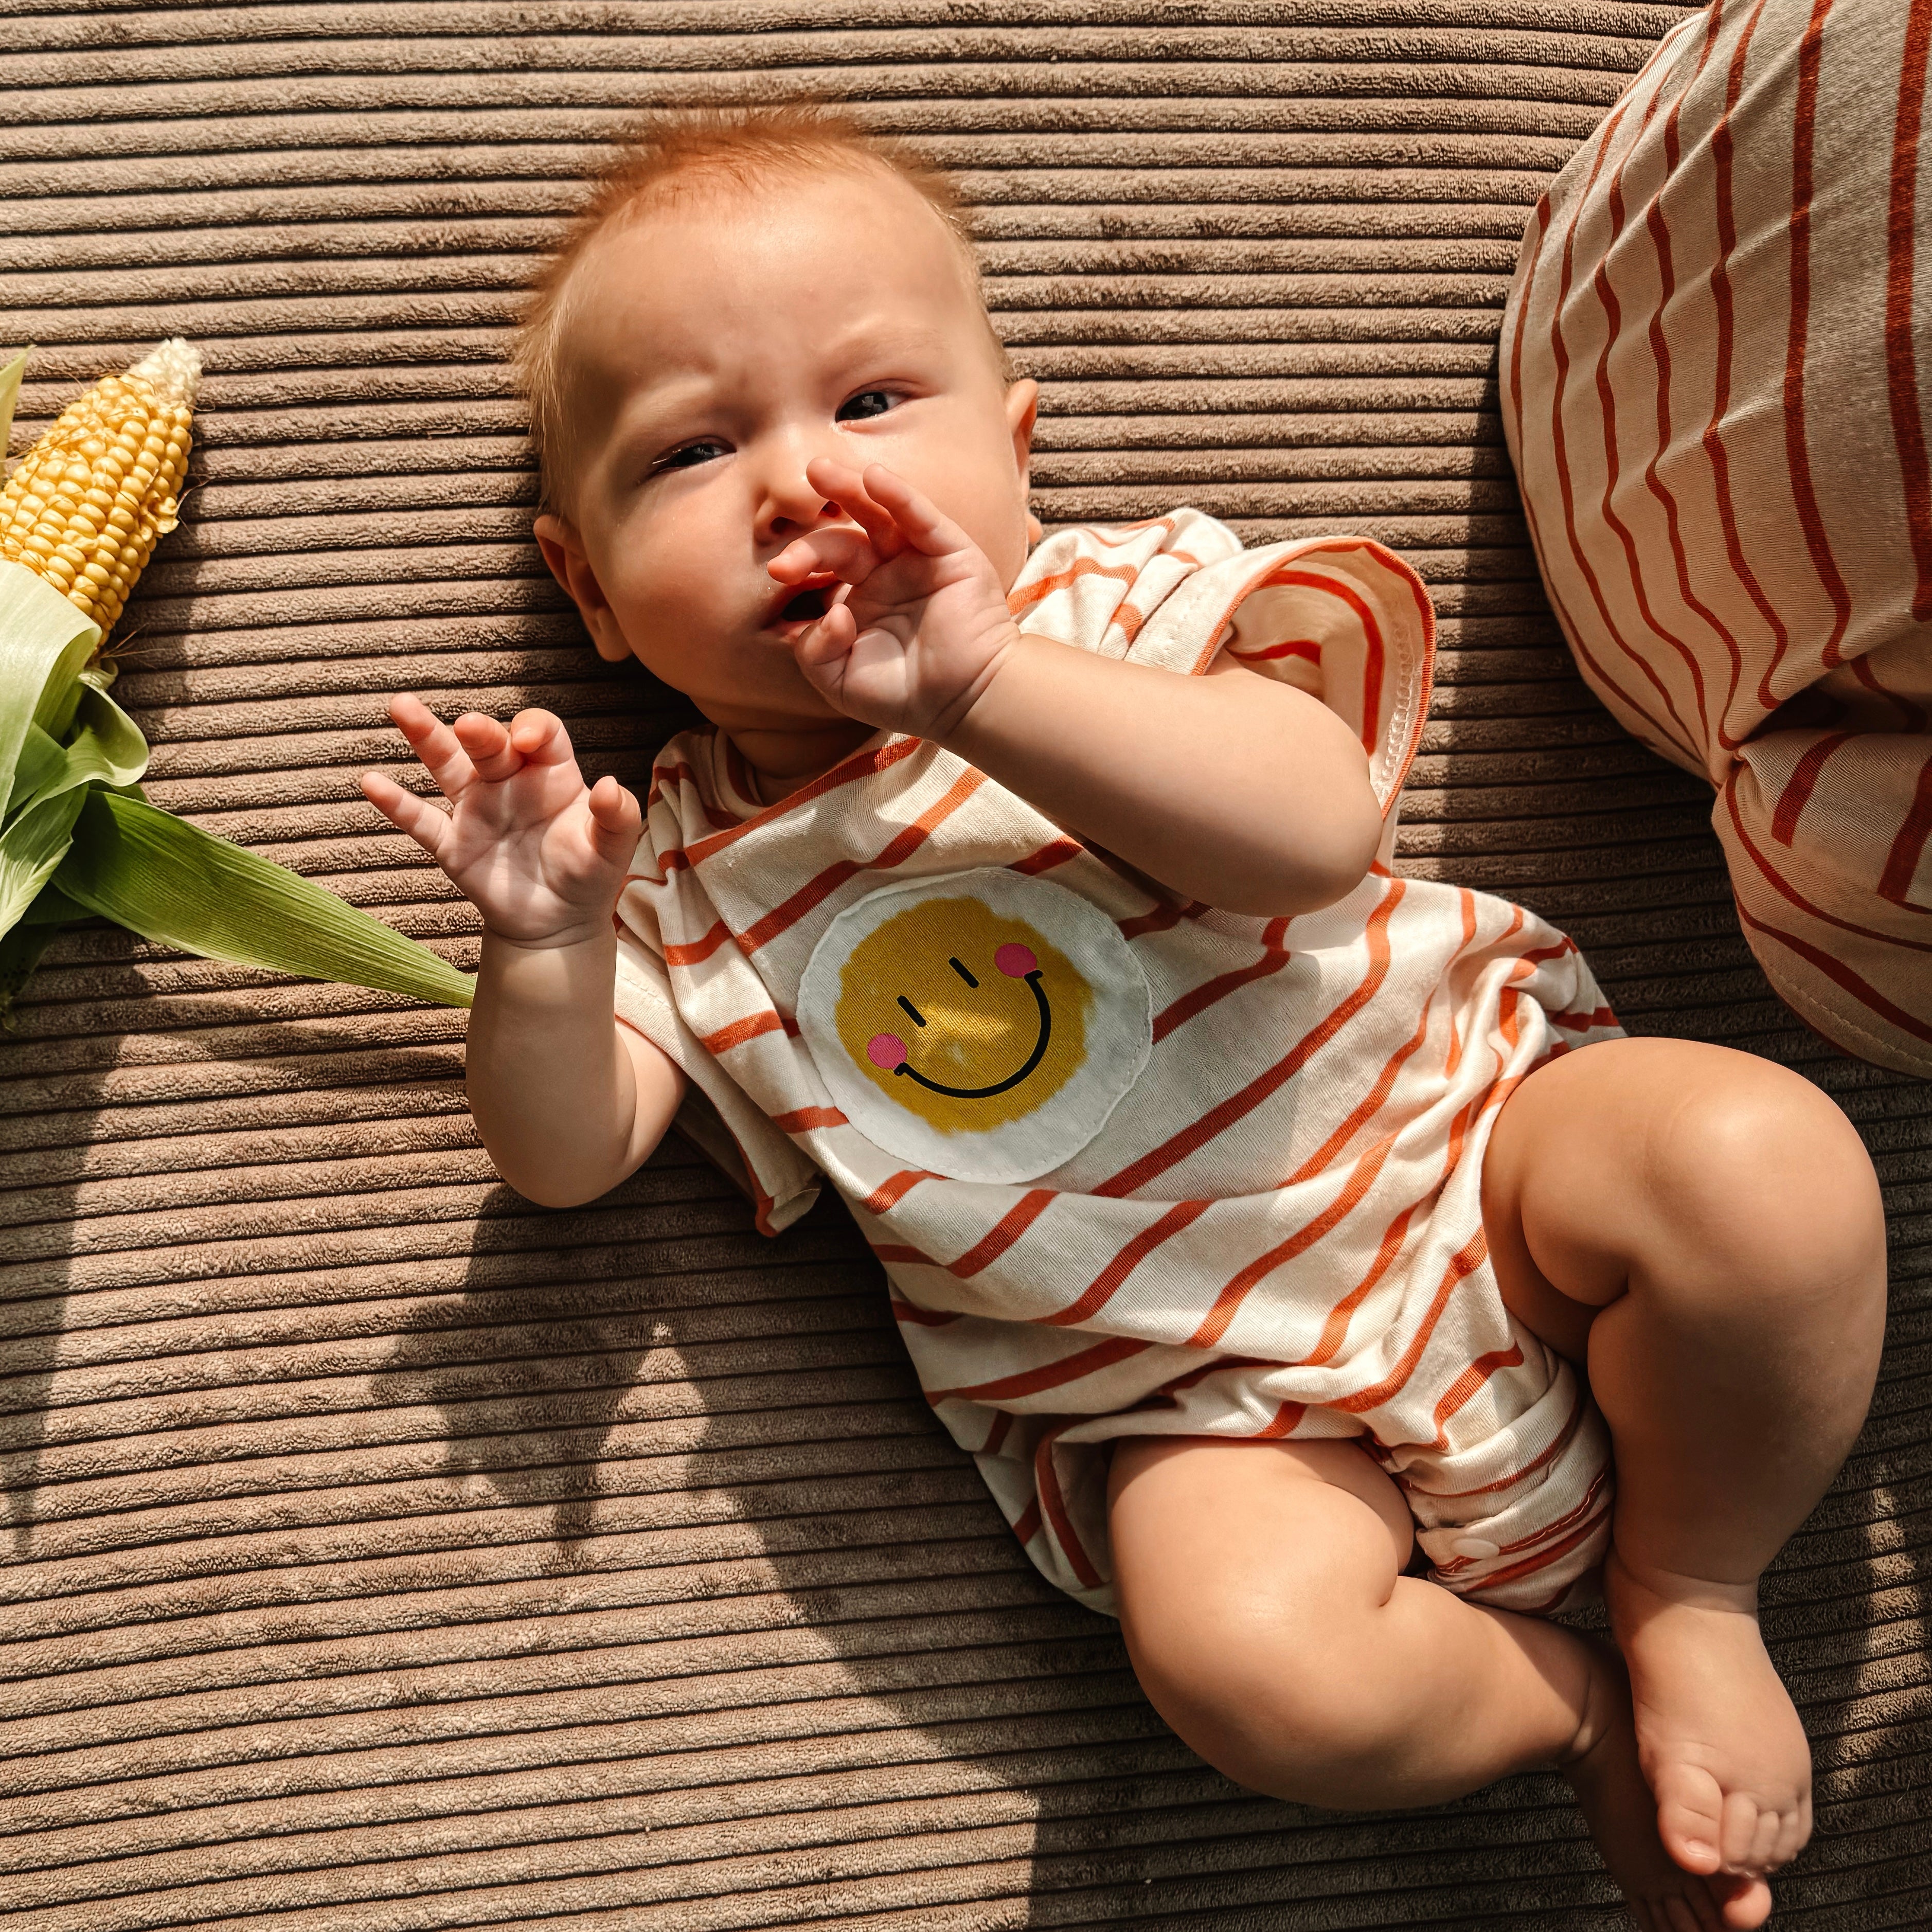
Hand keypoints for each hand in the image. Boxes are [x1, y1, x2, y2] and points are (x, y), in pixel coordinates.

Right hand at [360, 696, 642, 947]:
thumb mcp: (613, 849)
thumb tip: (611, 787)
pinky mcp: (452, 844)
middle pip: (490, 743)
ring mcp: (476, 809)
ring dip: (425, 737)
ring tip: (402, 707)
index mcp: (550, 773)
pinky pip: (421, 820)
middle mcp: (509, 781)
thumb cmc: (588, 876)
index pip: (540, 733)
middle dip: (481, 733)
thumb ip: (618, 818)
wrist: (558, 923)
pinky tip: (371, 782)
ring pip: (447, 766)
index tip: (528, 741)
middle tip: (470, 726)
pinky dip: (397, 804)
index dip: (533, 730)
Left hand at [767, 457, 1021, 739]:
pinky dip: (900, 497)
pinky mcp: (951, 553)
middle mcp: (889, 573)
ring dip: (850, 489)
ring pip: (881, 515)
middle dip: (814, 533)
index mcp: (862, 597)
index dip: (801, 560)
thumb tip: (830, 611)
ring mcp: (919, 560)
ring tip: (818, 471)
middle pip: (846, 537)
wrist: (963, 703)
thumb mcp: (840, 681)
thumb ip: (815, 650)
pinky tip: (875, 479)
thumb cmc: (905, 696)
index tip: (778, 571)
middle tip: (786, 519)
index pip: (825, 564)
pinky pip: (922, 518)